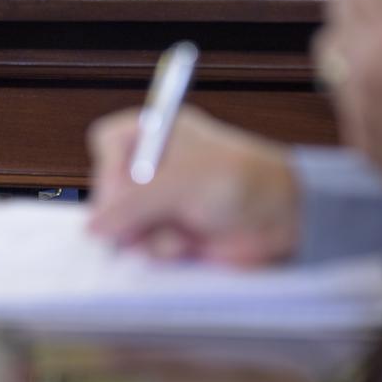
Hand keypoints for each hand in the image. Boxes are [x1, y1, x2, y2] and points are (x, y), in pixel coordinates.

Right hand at [87, 105, 300, 265]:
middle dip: (125, 211)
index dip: (109, 168)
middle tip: (142, 225)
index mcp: (159, 132)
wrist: (286, 219)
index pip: (109, 143)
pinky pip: (145, 245)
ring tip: (178, 233)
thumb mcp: (182, 183)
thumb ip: (134, 202)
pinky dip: (162, 249)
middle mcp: (155, 164)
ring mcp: (162, 200)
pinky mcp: (172, 231)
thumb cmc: (244, 181)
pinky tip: (188, 245)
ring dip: (146, 234)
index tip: (120, 192)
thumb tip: (95, 225)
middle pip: (109, 188)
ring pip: (124, 222)